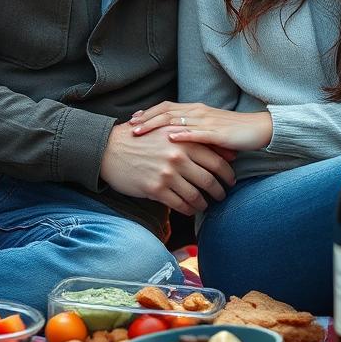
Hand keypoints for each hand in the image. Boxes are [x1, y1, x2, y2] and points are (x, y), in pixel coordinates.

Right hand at [99, 121, 236, 214]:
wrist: (110, 150)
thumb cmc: (141, 139)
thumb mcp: (167, 131)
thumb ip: (194, 139)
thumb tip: (225, 152)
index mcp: (183, 140)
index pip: (216, 160)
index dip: (227, 173)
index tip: (230, 180)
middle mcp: (178, 156)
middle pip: (210, 179)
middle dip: (220, 190)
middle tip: (222, 195)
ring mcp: (167, 174)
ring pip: (196, 195)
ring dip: (205, 203)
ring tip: (206, 205)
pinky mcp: (156, 189)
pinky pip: (180, 205)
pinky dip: (189, 210)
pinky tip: (190, 210)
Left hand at [131, 101, 272, 151]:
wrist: (259, 129)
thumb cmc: (233, 132)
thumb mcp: (208, 129)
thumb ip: (192, 130)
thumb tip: (172, 138)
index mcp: (196, 109)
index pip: (167, 107)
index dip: (149, 112)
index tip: (133, 119)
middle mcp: (199, 111)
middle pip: (167, 112)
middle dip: (146, 119)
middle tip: (130, 127)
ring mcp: (208, 121)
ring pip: (177, 120)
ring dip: (156, 126)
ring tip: (141, 132)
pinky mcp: (218, 133)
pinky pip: (197, 133)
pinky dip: (182, 135)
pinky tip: (170, 138)